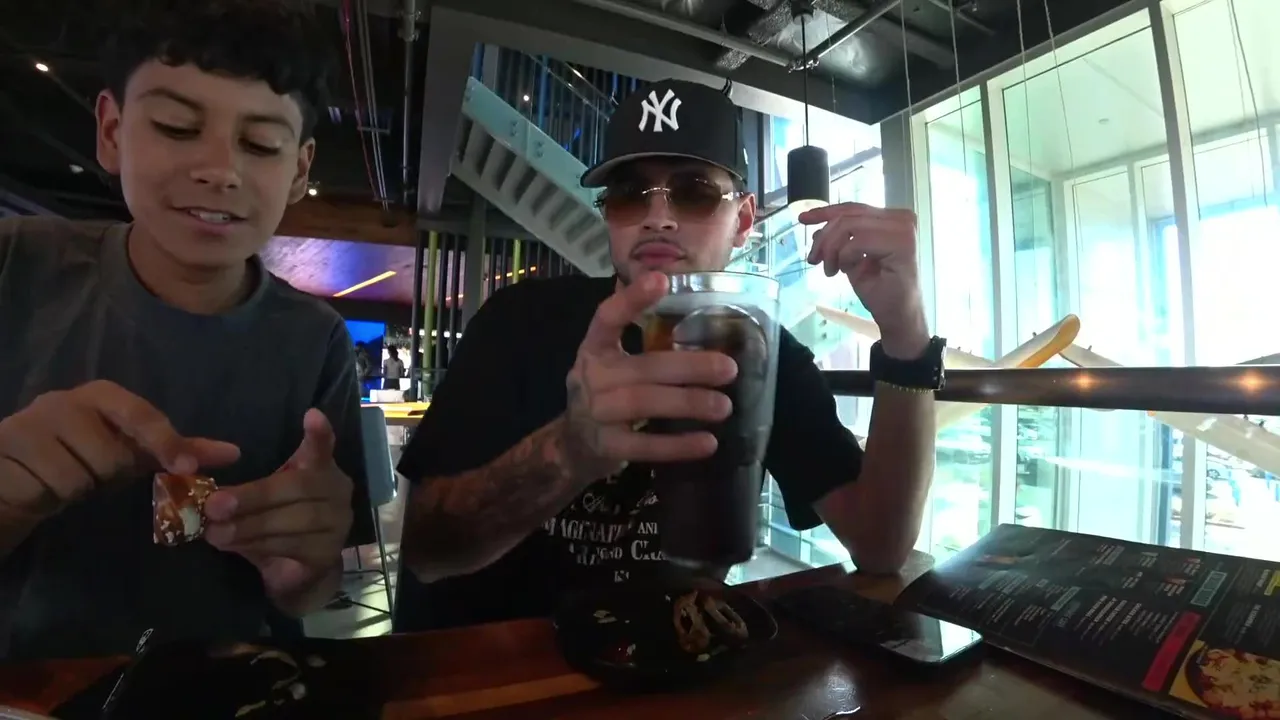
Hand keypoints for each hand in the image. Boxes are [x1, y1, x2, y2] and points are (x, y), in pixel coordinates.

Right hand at [0, 380, 239, 522]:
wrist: (14, 475)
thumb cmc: (79, 459)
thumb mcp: (130, 452)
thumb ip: (178, 450)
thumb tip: (233, 452)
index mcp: (102, 395)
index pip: (142, 415)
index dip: (167, 441)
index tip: (188, 468)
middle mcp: (68, 399)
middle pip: (115, 453)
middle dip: (108, 473)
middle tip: (90, 473)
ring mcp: (37, 420)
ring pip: (86, 472)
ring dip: (81, 485)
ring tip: (64, 476)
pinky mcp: (13, 443)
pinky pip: (57, 482)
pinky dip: (56, 492)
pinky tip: (44, 484)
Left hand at [204, 409, 352, 598]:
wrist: (295, 570)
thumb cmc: (274, 520)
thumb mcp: (260, 496)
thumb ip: (242, 483)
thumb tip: (197, 478)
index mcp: (320, 468)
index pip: (322, 448)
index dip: (319, 434)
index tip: (310, 415)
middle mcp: (337, 491)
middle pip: (299, 486)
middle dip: (254, 496)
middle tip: (214, 505)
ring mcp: (338, 524)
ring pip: (295, 520)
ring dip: (250, 526)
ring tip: (215, 532)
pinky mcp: (327, 554)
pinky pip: (293, 547)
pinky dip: (260, 546)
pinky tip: (235, 547)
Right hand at [560, 272, 738, 480]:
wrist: (572, 444)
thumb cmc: (606, 392)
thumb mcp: (613, 361)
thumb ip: (644, 343)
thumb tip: (701, 314)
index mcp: (595, 348)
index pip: (607, 318)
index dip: (631, 299)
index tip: (662, 280)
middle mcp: (592, 376)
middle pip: (643, 367)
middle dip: (689, 367)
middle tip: (729, 368)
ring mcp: (596, 413)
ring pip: (644, 403)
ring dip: (687, 403)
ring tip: (724, 406)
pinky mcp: (606, 446)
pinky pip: (644, 446)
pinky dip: (677, 446)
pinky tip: (707, 443)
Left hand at [801, 203, 929, 356]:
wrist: (897, 317)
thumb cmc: (879, 290)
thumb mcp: (851, 258)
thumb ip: (839, 240)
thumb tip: (817, 228)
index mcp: (892, 219)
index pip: (853, 208)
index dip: (826, 212)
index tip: (803, 219)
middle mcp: (902, 218)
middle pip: (848, 216)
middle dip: (824, 237)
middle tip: (814, 259)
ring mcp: (904, 229)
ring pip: (850, 226)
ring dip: (832, 249)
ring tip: (830, 270)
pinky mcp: (902, 243)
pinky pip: (858, 241)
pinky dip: (844, 256)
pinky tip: (845, 271)